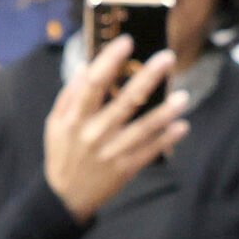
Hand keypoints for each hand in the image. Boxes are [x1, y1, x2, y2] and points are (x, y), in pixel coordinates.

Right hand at [43, 36, 188, 223]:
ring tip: (183, 96)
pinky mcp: (124, 170)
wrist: (66, 197)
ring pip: (142, 129)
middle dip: (148, 77)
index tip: (127, 41)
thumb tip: (87, 65)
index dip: (110, 61)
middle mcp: (93, 134)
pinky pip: (149, 152)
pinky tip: (181, 126)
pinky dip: (166, 140)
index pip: (93, 83)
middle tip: (167, 57)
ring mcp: (111, 153)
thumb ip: (70, 95)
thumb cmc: (62, 153)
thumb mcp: (55, 123)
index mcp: (74, 118)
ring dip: (165, 112)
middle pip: (125, 101)